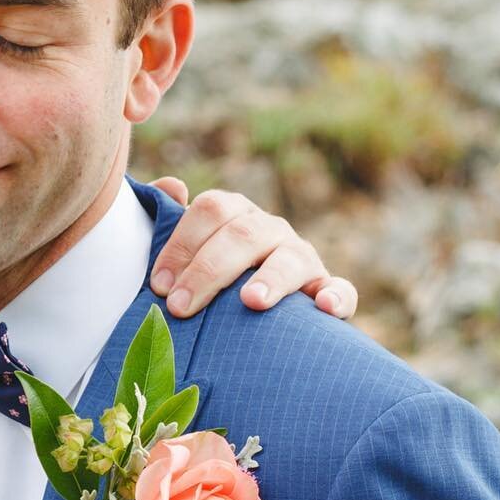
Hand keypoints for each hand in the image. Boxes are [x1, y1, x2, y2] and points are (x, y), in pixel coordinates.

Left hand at [146, 178, 357, 319]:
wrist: (247, 313)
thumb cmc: (206, 276)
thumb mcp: (186, 247)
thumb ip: (171, 218)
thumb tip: (172, 186)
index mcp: (234, 214)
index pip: (211, 210)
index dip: (181, 244)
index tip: (159, 284)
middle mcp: (270, 230)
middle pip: (244, 234)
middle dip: (209, 270)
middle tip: (181, 306)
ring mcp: (301, 258)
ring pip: (290, 259)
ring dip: (271, 278)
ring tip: (251, 301)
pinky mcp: (325, 290)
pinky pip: (340, 289)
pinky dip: (336, 297)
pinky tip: (323, 308)